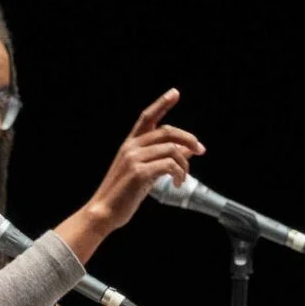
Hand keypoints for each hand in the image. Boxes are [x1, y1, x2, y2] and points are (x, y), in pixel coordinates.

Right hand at [81, 89, 205, 234]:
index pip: (147, 117)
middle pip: (167, 131)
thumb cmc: (123, 194)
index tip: (175, 93)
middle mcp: (131, 147)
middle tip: (200, 150)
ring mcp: (134, 159)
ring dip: (184, 164)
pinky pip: (169, 166)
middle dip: (188, 139)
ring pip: (172, 150)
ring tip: (183, 177)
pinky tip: (178, 183)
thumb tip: (186, 150)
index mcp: (130, 144)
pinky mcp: (139, 172)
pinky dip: (179, 174)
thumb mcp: (143, 172)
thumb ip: (161, 159)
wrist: (104, 212)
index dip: (162, 103)